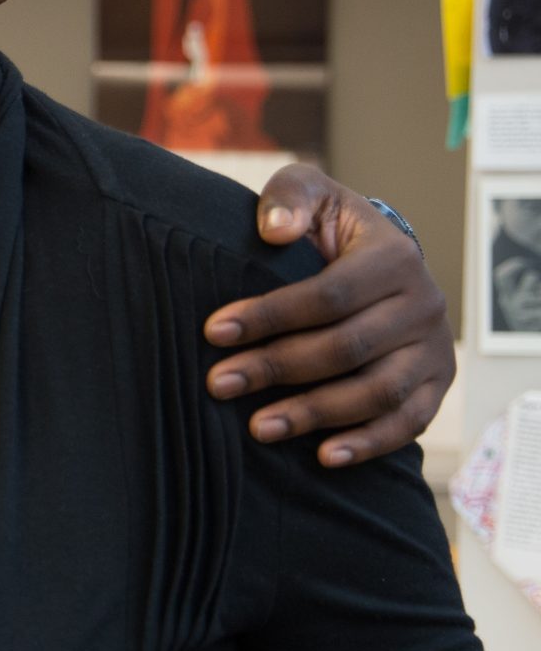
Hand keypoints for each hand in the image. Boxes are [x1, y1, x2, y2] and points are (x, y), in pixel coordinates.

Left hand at [206, 164, 453, 466]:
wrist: (376, 260)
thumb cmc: (328, 230)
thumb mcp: (309, 194)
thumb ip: (289, 198)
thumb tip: (275, 229)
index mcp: (394, 256)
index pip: (328, 294)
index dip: (269, 315)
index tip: (213, 332)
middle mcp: (423, 304)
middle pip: (346, 347)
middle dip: (276, 368)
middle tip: (219, 384)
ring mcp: (434, 349)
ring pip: (377, 391)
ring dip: (314, 414)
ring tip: (257, 428)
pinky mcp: (437, 385)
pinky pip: (409, 423)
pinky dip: (369, 443)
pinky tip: (323, 456)